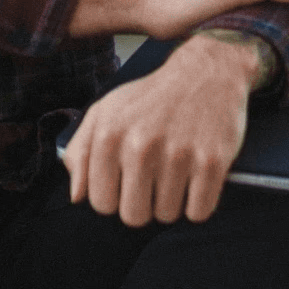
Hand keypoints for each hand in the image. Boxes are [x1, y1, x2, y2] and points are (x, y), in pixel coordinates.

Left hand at [62, 34, 256, 225]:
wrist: (205, 72)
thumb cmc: (151, 98)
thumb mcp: (106, 112)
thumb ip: (80, 151)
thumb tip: (77, 196)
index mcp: (109, 135)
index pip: (101, 203)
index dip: (115, 196)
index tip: (126, 180)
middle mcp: (140, 145)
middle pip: (134, 216)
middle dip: (143, 204)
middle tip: (153, 178)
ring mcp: (178, 154)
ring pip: (167, 216)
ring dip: (172, 201)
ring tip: (176, 171)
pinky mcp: (212, 162)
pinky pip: (199, 213)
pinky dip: (199, 202)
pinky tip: (196, 177)